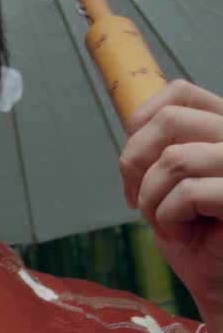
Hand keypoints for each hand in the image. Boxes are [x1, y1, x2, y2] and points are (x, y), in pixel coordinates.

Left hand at [119, 79, 222, 332]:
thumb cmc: (201, 240)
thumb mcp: (172, 183)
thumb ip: (162, 147)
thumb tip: (132, 125)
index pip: (180, 92)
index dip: (141, 121)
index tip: (132, 164)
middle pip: (170, 120)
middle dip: (135, 163)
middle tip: (136, 199)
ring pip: (174, 158)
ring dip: (151, 199)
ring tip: (166, 224)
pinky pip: (189, 191)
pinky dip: (170, 218)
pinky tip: (185, 236)